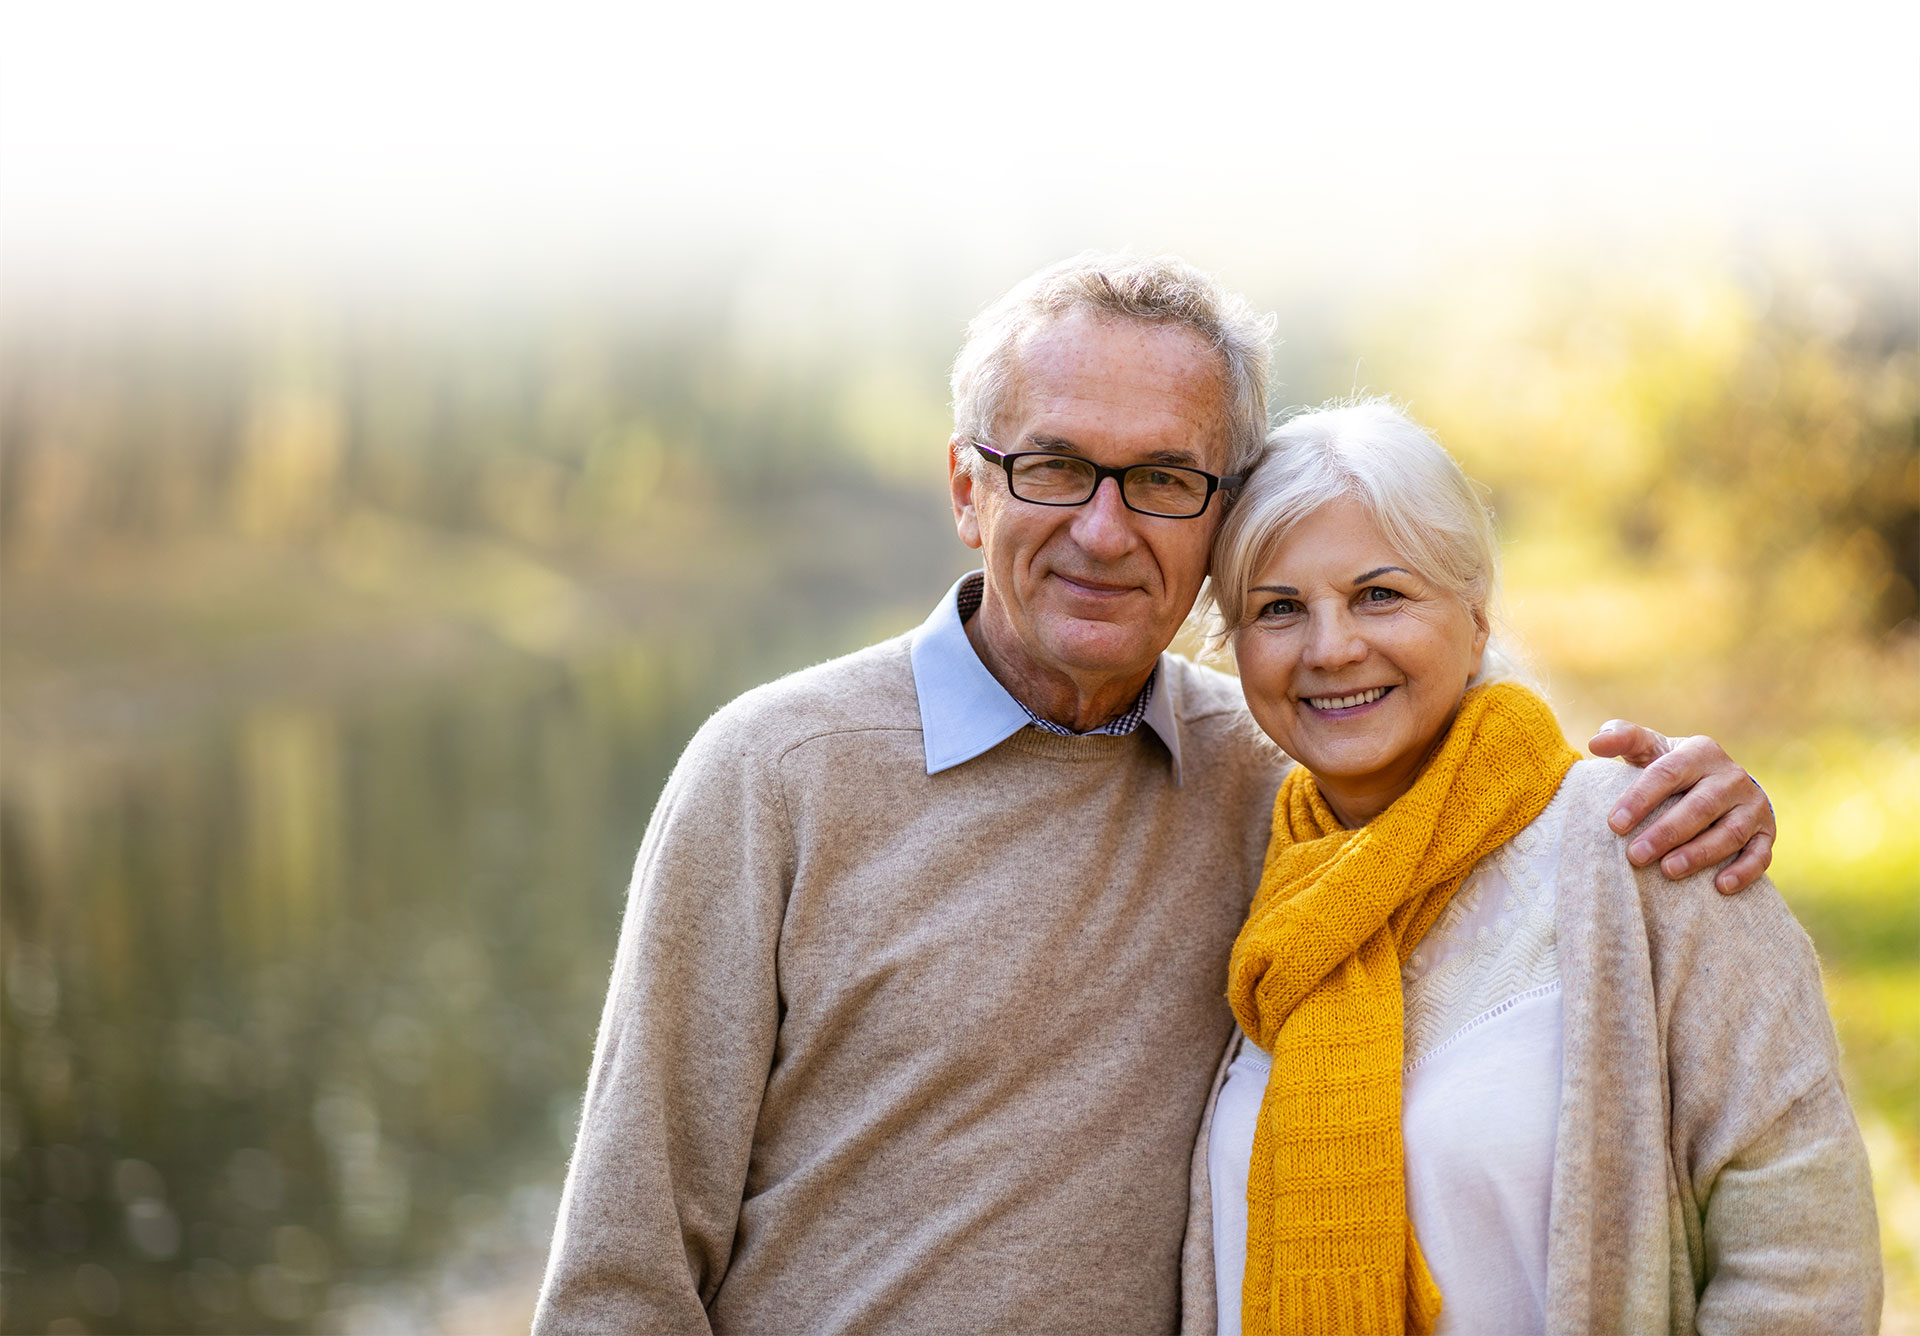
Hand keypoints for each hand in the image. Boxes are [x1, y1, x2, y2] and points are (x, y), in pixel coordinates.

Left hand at [1587, 722, 1774, 894]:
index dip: (1640, 799)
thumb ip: (1622, 738)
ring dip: (1699, 854)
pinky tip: (1720, 887)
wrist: (1720, 782)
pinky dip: (1743, 871)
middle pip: (1699, 807)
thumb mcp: (1649, 748)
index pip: (1666, 774)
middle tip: (1635, 856)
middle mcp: (1730, 776)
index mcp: (1699, 752)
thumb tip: (1596, 744)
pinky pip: (1761, 854)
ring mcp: (1752, 805)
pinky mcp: (1766, 832)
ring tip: (1668, 871)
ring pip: (1729, 832)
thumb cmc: (1671, 768)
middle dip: (1666, 833)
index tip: (1615, 825)